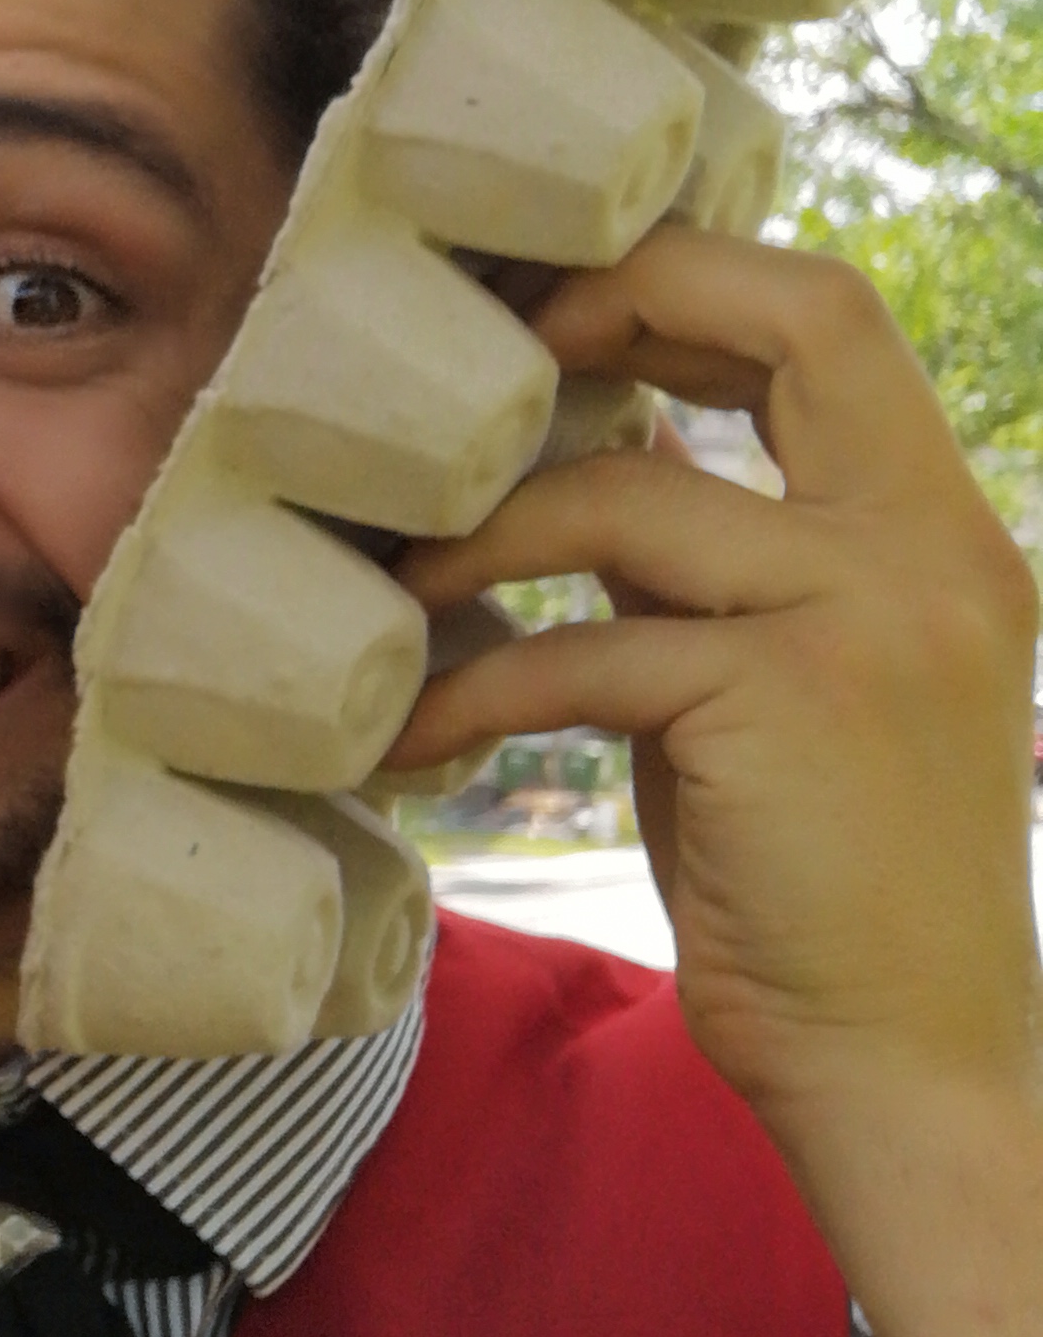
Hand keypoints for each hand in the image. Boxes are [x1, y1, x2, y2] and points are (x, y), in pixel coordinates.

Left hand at [381, 227, 1042, 1172]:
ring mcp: (872, 620)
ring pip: (631, 494)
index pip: (834, 316)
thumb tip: (588, 434)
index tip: (557, 304)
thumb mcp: (786, 677)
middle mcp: (935, 550)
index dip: (688, 273)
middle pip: (800, 320)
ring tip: (394, 587)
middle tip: (477, 361)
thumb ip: (717, 558)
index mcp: (941, 529)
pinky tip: (407, 738)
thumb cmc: (819, 876)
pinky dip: (474, 689)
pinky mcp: (785, 707)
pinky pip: (580, 653)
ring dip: (480, 536)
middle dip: (622, 298)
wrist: (907, 1063)